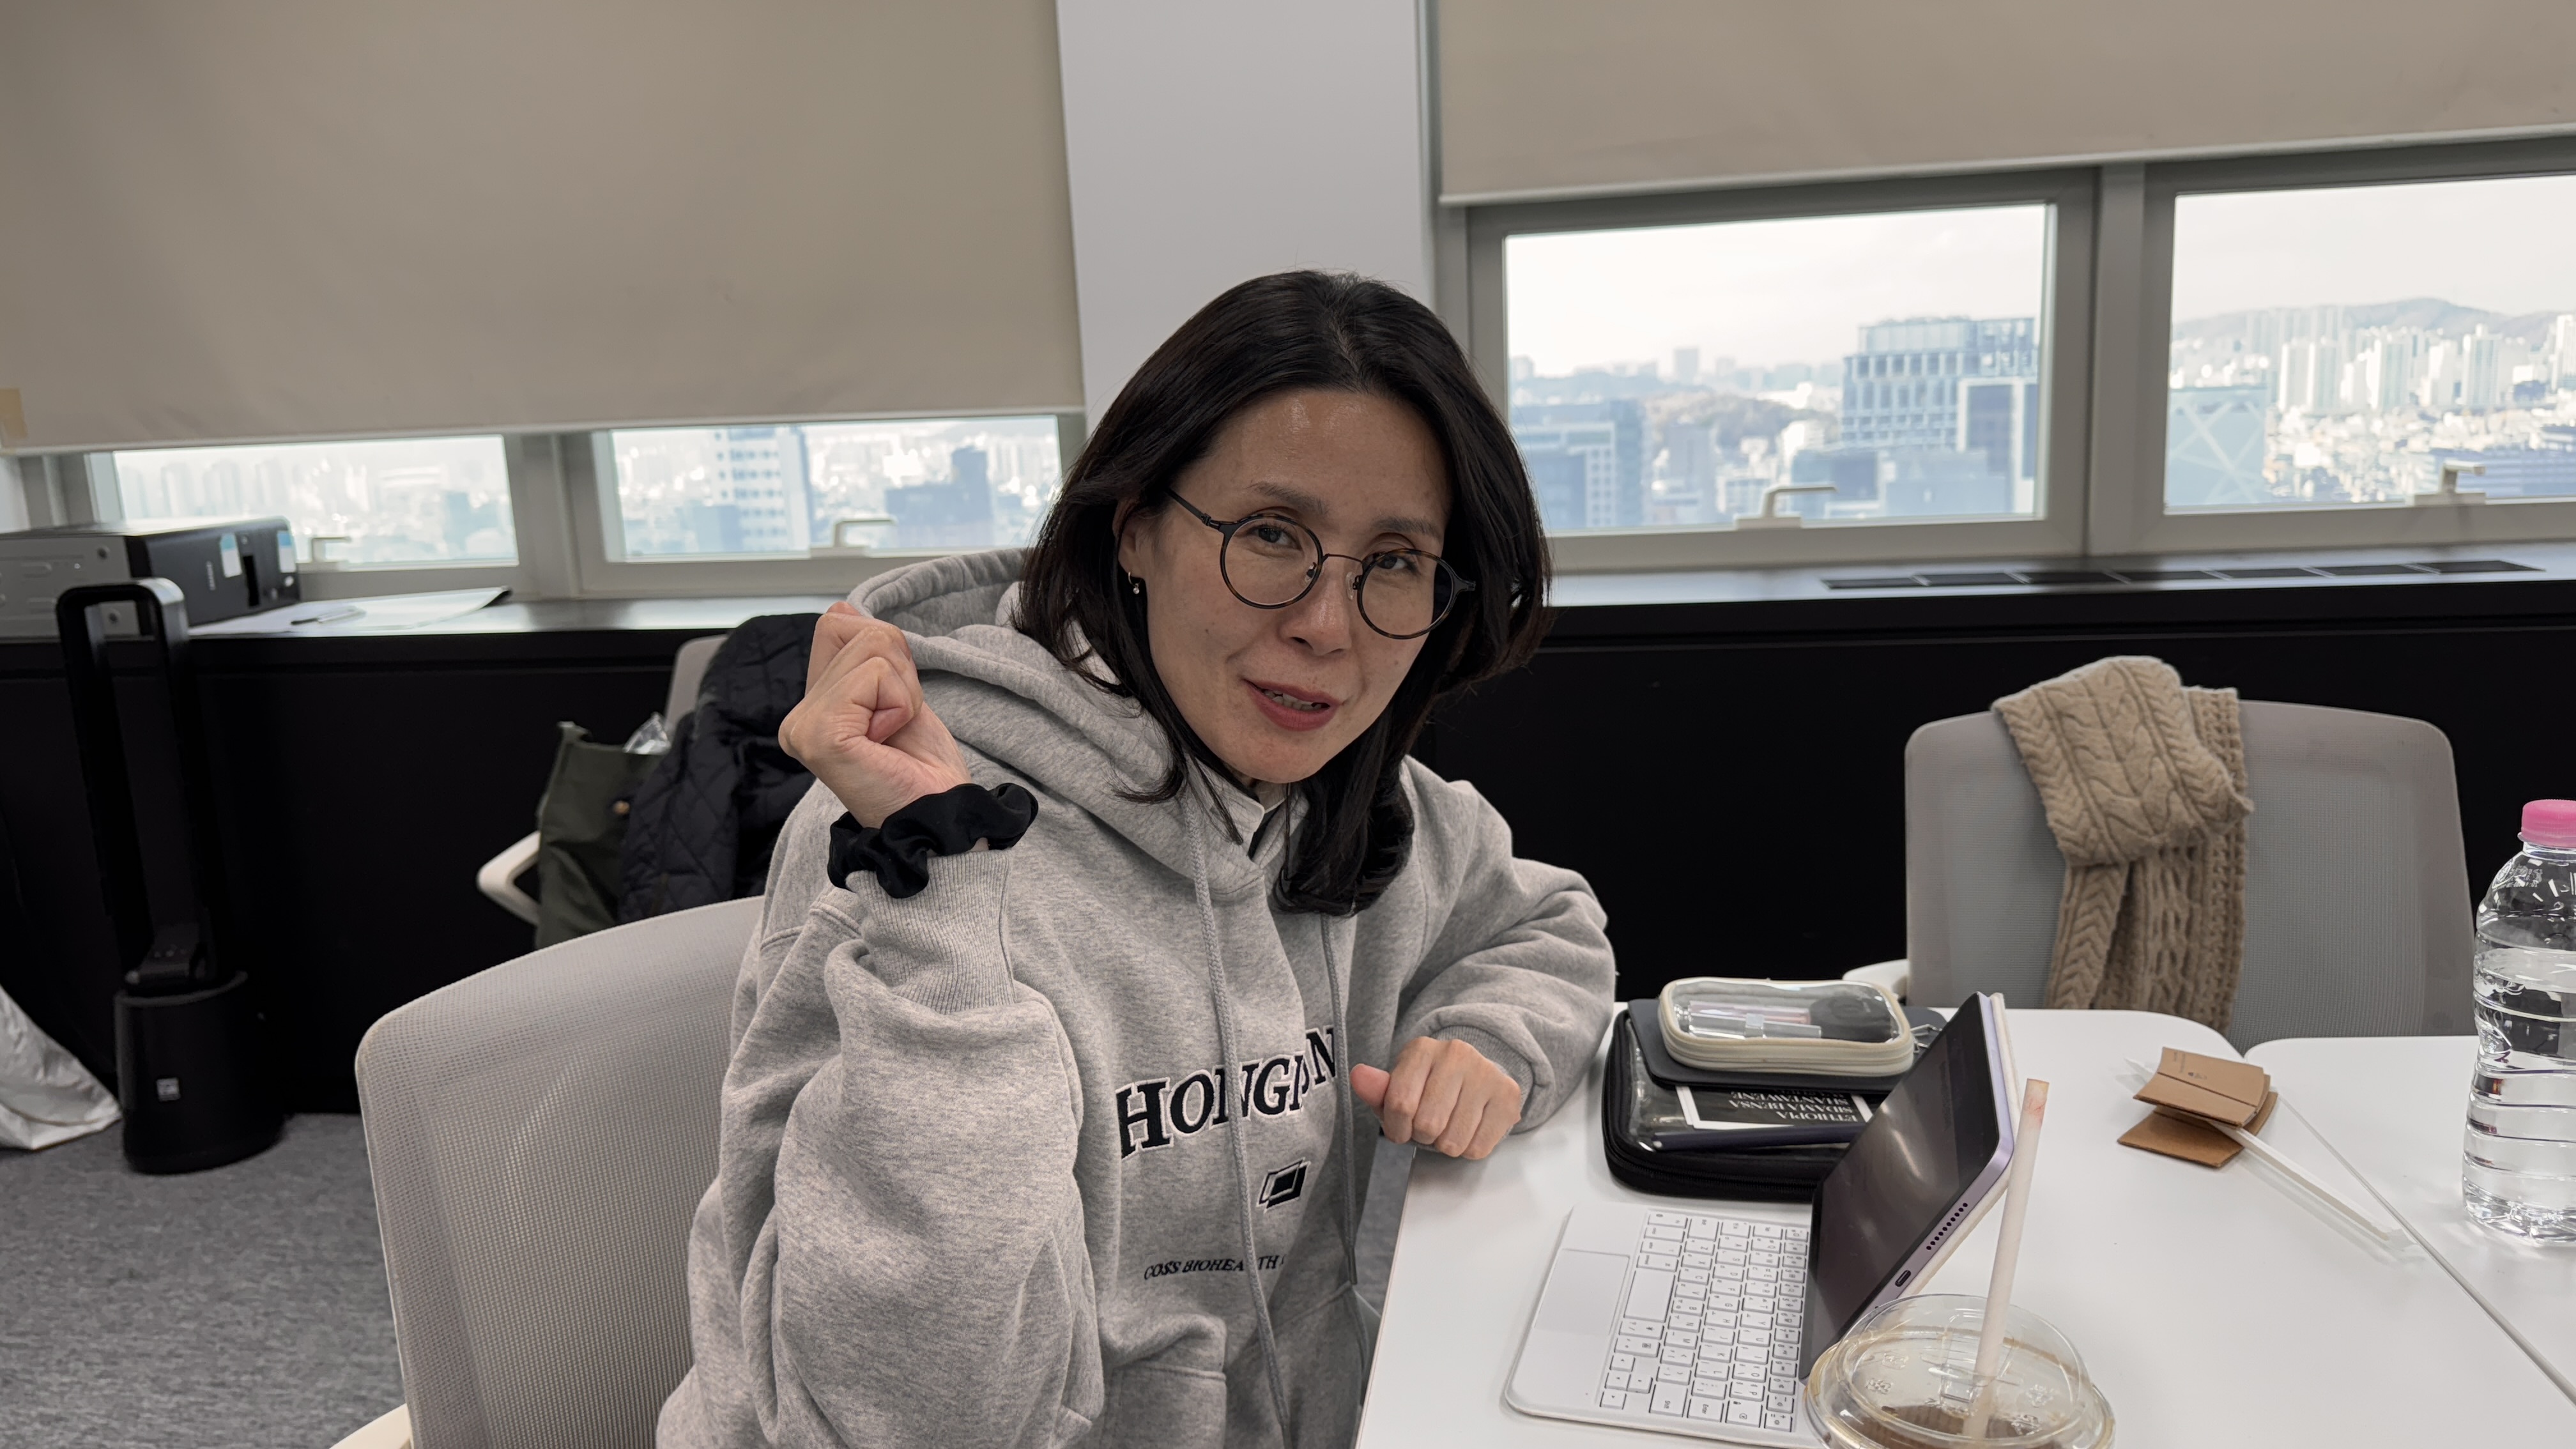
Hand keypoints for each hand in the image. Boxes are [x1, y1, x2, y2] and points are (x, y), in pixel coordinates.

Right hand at [779, 601, 972, 827]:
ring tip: (894, 733)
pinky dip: (901, 701)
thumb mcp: (895, 695)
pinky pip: (875, 674)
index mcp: (810, 708)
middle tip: (897, 723)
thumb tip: (841, 609)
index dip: (885, 656)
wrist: (942, 818)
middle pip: (853, 628)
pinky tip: (888, 740)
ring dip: (903, 688)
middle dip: (897, 668)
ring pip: (871, 646)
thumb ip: (865, 655)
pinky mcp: (821, 736)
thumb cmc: (921, 769)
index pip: (837, 625)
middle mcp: (797, 719)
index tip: (893, 709)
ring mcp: (804, 727)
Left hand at [1350, 1036, 1521, 1159]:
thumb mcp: (1399, 1087)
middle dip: (1423, 1136)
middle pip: (1428, 1124)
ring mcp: (1486, 1073)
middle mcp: (1457, 1054)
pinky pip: (1479, 1147)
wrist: (1476, 1076)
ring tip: (1449, 1126)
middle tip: (1429, 1127)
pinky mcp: (1508, 1096)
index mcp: (1422, 1049)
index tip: (1401, 1129)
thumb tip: (1358, 1076)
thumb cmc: (1430, 1087)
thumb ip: (1377, 1089)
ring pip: (1454, 1141)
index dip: (1396, 1128)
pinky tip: (1469, 1128)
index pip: (1400, 1103)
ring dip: (1446, 1145)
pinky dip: (1469, 1149)